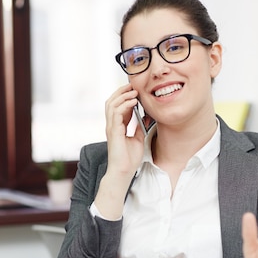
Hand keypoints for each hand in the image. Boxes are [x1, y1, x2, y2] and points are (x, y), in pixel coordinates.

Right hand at [93, 84, 145, 219]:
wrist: (124, 171)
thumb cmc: (129, 159)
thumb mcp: (138, 138)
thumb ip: (139, 127)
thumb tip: (146, 116)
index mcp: (117, 126)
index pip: (117, 106)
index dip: (124, 96)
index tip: (135, 90)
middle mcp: (111, 125)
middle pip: (111, 101)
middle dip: (120, 92)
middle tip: (132, 85)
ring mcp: (111, 128)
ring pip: (111, 104)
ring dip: (123, 96)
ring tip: (134, 92)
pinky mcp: (113, 132)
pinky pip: (116, 113)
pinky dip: (124, 105)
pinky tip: (134, 102)